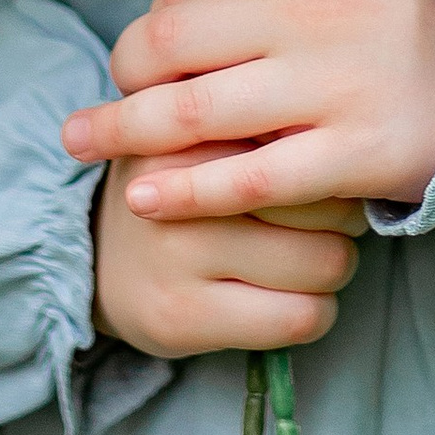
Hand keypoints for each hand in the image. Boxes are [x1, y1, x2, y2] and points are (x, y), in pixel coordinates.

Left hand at [61, 0, 434, 226]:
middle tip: (91, 110)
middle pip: (174, 44)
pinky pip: (250, 177)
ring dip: (126, 132)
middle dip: (121, 78)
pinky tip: (144, 197)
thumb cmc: (398, 16)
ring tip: (82, 147)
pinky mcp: (353, 151)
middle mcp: (309, 13)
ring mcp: (331, 85)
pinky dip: (188, 189)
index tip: (138, 60)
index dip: (146, 29)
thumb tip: (164, 5)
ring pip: (198, 110)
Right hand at [90, 154, 359, 359]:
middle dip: (342, 220)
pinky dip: (313, 314)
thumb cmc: (178, 185)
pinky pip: (298, 319)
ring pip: (325, 264)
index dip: (333, 165)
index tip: (323, 176)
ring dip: (330, 271)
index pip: (310, 141)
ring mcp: (177, 254)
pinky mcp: (181, 316)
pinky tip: (290, 302)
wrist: (91, 258)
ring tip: (305, 262)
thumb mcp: (204, 130)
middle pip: (329, 203)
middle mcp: (179, 185)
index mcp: (193, 127)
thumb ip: (261, 115)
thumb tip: (344, 130)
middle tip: (324, 224)